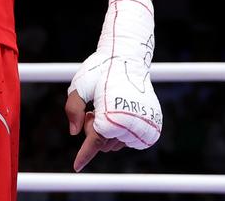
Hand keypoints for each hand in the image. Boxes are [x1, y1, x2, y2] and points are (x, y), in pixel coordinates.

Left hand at [65, 0, 161, 171]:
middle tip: (92, 108)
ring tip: (105, 106)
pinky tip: (116, 110)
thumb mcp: (80, 85)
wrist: (128, 58)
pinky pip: (128, 139)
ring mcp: (142, 128)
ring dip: (106, 130)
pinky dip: (119, 131)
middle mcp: (129, 126)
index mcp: (110, 116)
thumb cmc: (101, 69)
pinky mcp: (151, 127)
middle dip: (93, 129)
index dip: (83, 155)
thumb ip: (73, 109)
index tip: (76, 166)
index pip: (94, 143)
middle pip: (102, 142)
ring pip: (115, 142)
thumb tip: (74, 132)